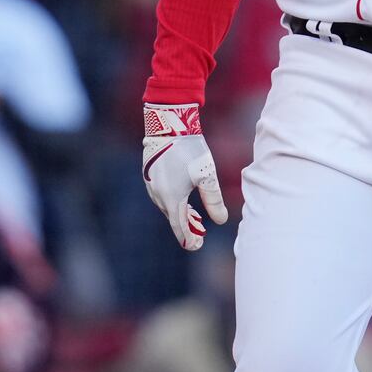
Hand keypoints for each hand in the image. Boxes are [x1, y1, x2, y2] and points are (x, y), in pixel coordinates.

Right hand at [143, 103, 227, 250]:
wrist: (169, 126)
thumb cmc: (190, 150)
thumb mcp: (206, 175)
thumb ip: (213, 199)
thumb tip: (221, 220)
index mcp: (172, 200)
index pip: (180, 228)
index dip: (189, 239)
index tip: (198, 245)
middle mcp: (158, 196)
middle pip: (173, 219)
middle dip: (187, 228)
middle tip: (200, 234)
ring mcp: (152, 186)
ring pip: (167, 207)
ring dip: (180, 214)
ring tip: (194, 218)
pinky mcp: (150, 176)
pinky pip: (162, 196)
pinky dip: (173, 202)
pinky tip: (182, 197)